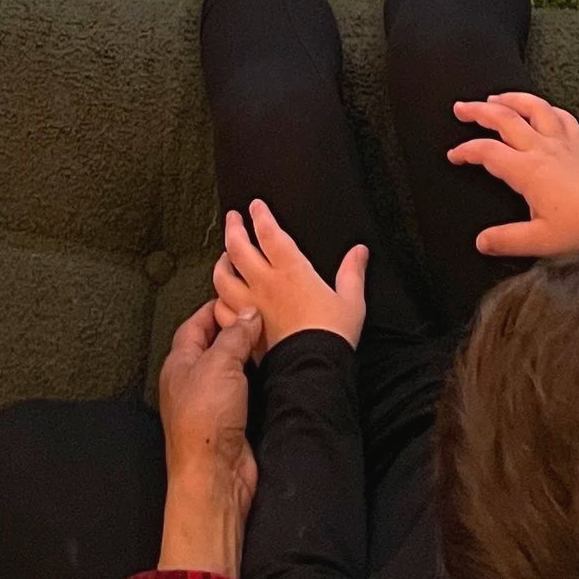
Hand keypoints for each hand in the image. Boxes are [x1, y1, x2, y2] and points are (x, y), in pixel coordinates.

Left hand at [156, 301, 258, 574]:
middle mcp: (193, 383)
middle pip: (216, 346)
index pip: (196, 325)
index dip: (216, 309)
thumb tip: (247, 314)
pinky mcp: (232, 423)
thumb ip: (235, 335)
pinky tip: (273, 375)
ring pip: (233, 370)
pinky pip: (247, 393)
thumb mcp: (220, 364)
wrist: (216, 476)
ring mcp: (213, 405)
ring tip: (271, 340)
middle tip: (261, 316)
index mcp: (180, 364)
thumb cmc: (203, 424)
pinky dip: (259, 382)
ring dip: (250, 358)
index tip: (238, 297)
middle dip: (237, 332)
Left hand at [212, 199, 366, 350]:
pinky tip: (222, 298)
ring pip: (223, 277)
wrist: (313, 371)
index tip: (255, 206)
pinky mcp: (244, 331)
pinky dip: (219, 300)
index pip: (269, 232)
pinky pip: (222, 310)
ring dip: (222, 262)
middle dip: (233, 228)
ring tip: (224, 256)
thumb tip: (360, 251)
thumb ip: (353, 273)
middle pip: (238, 247)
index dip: (260, 215)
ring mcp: (250, 306)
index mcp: (291, 270)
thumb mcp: (351, 301)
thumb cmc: (332, 336)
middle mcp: (266, 284)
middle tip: (233, 218)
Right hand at [448, 93, 578, 259]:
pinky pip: (562, 117)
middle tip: (461, 108)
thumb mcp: (540, 241)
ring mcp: (563, 144)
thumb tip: (482, 241)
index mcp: (528, 171)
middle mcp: (543, 150)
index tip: (454, 154)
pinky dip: (548, 109)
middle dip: (479, 111)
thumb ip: (507, 240)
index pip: (488, 152)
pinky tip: (542, 109)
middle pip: (505, 119)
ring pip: (534, 108)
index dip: (467, 150)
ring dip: (512, 99)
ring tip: (496, 97)